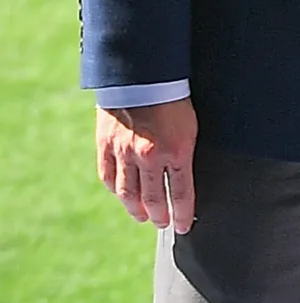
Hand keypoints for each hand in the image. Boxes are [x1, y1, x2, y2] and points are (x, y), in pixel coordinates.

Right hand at [96, 99, 198, 233]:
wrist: (142, 76)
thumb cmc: (174, 100)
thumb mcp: (191, 128)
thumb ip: (185, 154)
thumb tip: (186, 177)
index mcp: (176, 152)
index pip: (181, 194)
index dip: (183, 214)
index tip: (185, 227)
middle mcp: (149, 156)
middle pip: (153, 198)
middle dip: (160, 216)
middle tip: (163, 224)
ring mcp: (124, 152)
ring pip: (128, 193)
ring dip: (135, 208)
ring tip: (142, 217)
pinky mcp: (105, 145)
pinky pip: (108, 175)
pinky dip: (115, 189)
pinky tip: (121, 195)